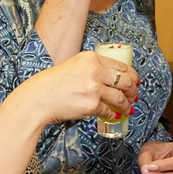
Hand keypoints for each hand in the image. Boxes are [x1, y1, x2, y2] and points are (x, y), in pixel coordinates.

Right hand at [13, 49, 137, 128]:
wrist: (38, 99)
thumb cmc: (52, 84)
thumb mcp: (73, 66)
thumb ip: (92, 69)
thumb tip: (112, 79)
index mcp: (91, 58)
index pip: (120, 65)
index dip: (132, 75)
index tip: (134, 82)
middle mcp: (95, 70)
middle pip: (125, 81)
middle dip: (133, 90)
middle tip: (134, 96)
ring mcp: (94, 88)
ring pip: (120, 97)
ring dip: (126, 105)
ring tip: (127, 109)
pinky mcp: (92, 105)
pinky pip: (109, 111)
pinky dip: (113, 115)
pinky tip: (114, 116)